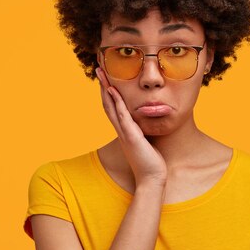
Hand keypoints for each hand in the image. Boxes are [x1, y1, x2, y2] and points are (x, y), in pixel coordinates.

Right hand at [96, 67, 166, 189]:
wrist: (151, 179)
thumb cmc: (151, 163)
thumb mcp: (146, 143)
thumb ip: (143, 132)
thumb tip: (147, 121)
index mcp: (124, 131)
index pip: (113, 108)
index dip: (108, 92)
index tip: (106, 77)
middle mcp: (121, 131)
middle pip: (107, 104)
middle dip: (103, 86)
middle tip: (98, 70)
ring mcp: (124, 134)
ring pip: (111, 107)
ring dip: (106, 89)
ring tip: (102, 74)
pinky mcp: (131, 137)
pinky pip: (122, 117)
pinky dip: (117, 103)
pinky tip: (114, 91)